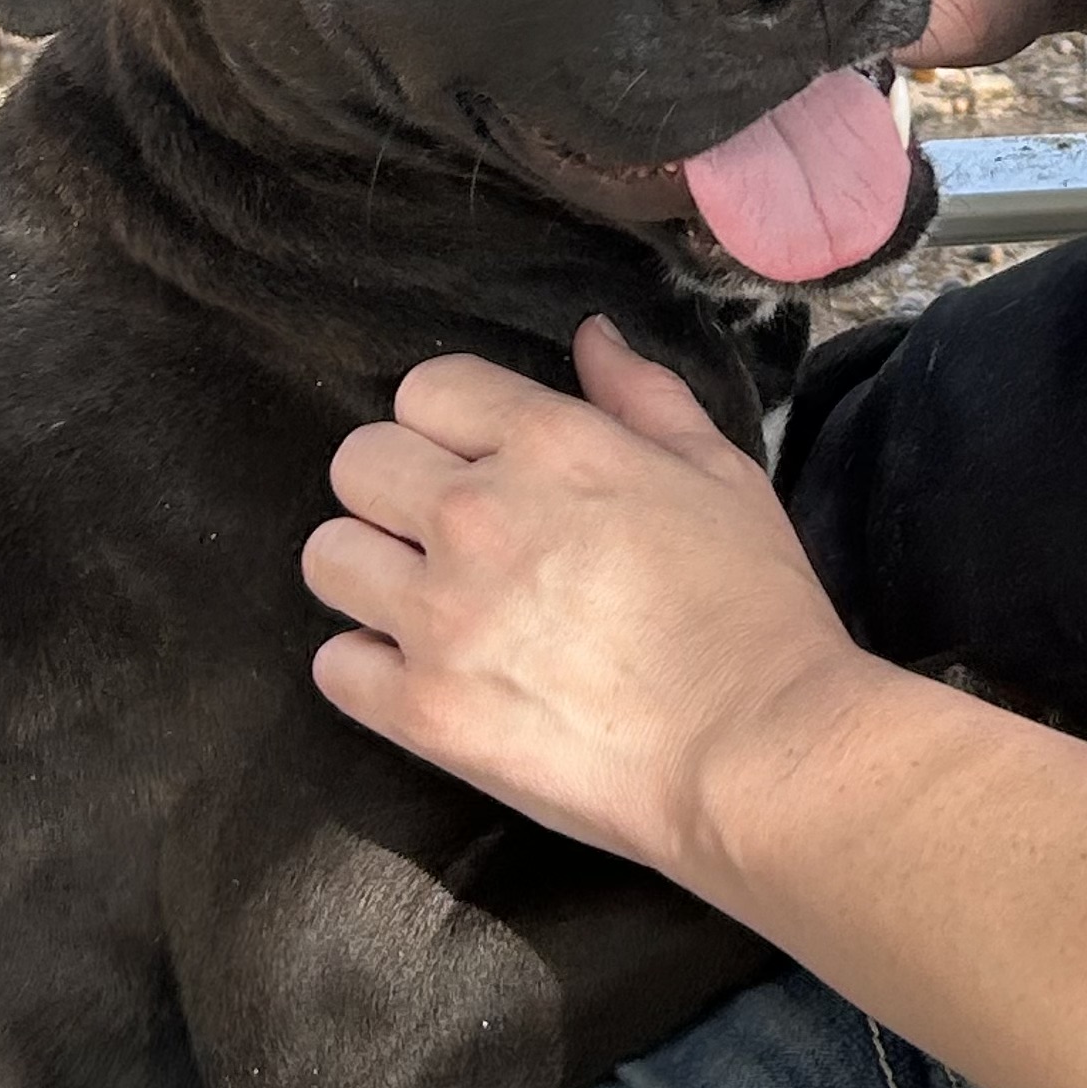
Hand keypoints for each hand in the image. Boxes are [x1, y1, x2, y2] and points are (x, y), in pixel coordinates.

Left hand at [303, 317, 860, 881]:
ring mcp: (440, 614)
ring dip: (369, 572)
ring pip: (327, 556)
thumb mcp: (719, 472)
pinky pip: (333, 665)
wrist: (759, 751)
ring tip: (421, 604)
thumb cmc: (754, 609)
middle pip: (358, 461)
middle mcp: (475, 514)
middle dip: (395, 489)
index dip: (450, 424)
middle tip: (444, 535)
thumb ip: (641, 396)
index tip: (478, 464)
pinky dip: (368, 670)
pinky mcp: (423, 708)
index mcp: (547, 444)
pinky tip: (419, 675)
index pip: (426, 388)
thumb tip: (589, 336)